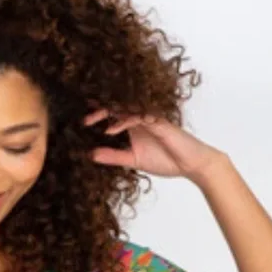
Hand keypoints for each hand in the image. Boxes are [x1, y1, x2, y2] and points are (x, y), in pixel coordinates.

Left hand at [83, 108, 226, 184]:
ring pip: (126, 107)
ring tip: (91, 121)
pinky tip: (111, 130)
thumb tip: (90, 155)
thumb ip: (113, 157)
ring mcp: (150, 118)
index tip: (81, 123)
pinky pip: (139, 116)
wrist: (190, 165)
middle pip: (117, 106)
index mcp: (133, 125)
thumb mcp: (132, 160)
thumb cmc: (165, 160)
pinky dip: (123, 122)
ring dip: (107, 113)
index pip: (113, 114)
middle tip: (83, 120)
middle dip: (98, 110)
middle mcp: (140, 117)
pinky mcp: (159, 122)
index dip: (97, 114)